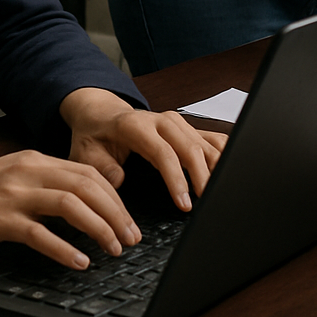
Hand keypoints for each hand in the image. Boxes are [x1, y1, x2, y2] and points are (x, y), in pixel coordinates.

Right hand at [0, 150, 146, 269]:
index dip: (115, 198)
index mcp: (36, 160)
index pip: (88, 172)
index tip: (128, 220)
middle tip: (131, 238)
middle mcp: (29, 172)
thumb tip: (84, 201)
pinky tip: (79, 262)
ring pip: (71, 205)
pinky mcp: (1, 219)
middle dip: (116, 213)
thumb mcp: (14, 175)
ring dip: (99, 228)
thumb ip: (45, 182)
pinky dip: (65, 249)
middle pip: (87, 186)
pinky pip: (41, 233)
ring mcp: (15, 195)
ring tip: (113, 249)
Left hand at [60, 88, 225, 211]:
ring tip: (222, 192)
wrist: (101, 113)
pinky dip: (224, 152)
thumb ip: (101, 166)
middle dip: (203, 176)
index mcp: (135, 125)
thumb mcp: (85, 152)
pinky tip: (231, 168)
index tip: (184, 203)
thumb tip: (119, 180)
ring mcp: (176, 121)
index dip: (176, 178)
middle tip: (208, 203)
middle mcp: (160, 119)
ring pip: (204, 142)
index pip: (163, 152)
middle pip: (190, 147)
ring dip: (216, 167)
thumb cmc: (95, 135)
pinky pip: (210, 137)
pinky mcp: (185, 126)